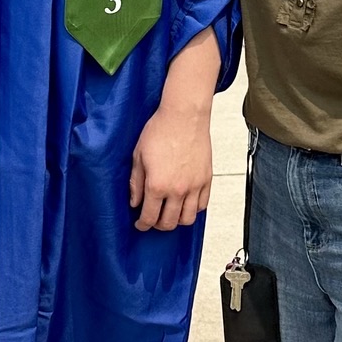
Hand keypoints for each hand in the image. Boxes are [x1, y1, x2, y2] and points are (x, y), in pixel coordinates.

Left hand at [129, 99, 212, 231]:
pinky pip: (202, 205)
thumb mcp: (138, 156)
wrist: (184, 116)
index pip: (149, 217)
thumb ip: (136, 183)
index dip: (142, 225)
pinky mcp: (206, 180)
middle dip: (158, 225)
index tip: (140, 224)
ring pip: (187, 219)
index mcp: (157, 185)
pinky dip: (193, 210)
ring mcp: (194, 186)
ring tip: (170, 213)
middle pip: (169, 223)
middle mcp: (177, 190)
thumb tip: (135, 202)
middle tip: (153, 219)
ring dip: (177, 221)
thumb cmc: (160, 131)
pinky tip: (184, 204)